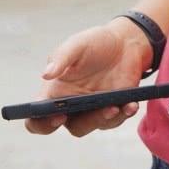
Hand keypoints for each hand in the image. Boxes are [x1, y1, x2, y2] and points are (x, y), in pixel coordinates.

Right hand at [24, 20, 149, 137]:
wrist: (125, 43)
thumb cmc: (95, 42)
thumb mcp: (77, 44)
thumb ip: (62, 58)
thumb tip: (45, 74)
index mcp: (54, 92)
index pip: (37, 117)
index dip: (40, 123)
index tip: (56, 114)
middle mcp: (71, 105)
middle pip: (68, 125)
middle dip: (82, 122)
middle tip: (93, 111)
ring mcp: (92, 109)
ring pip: (93, 125)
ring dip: (104, 118)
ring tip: (116, 106)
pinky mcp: (113, 109)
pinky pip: (116, 119)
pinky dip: (123, 113)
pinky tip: (131, 105)